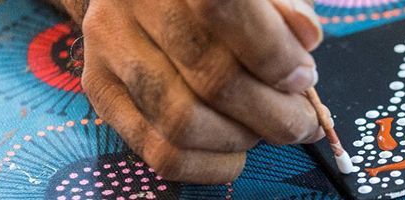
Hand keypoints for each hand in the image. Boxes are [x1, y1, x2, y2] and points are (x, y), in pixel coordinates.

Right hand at [70, 0, 324, 182]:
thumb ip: (286, 8)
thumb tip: (306, 39)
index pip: (225, 8)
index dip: (273, 54)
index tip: (304, 79)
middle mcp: (133, 2)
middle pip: (209, 76)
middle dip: (272, 113)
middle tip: (302, 122)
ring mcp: (110, 46)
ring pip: (182, 121)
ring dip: (241, 138)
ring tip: (267, 129)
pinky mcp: (99, 86)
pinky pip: (156, 151)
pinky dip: (210, 165)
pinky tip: (237, 153)